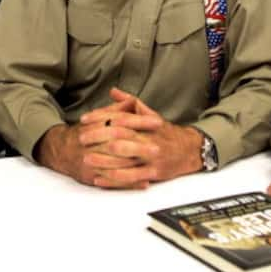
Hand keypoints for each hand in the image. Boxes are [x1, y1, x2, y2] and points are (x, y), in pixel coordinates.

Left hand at [73, 88, 203, 188]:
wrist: (189, 150)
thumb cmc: (166, 133)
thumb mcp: (151, 115)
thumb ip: (131, 103)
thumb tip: (113, 91)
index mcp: (148, 124)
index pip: (120, 119)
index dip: (101, 118)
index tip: (85, 119)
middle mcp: (150, 140)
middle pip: (120, 139)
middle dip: (98, 139)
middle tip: (81, 138)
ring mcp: (152, 158)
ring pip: (124, 160)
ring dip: (103, 161)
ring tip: (86, 159)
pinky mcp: (153, 173)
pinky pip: (130, 178)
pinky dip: (113, 179)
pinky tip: (99, 179)